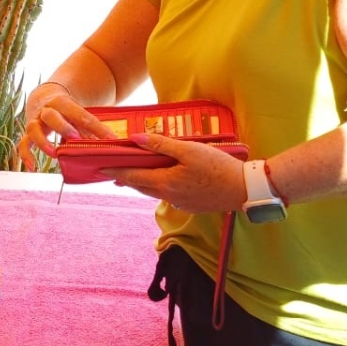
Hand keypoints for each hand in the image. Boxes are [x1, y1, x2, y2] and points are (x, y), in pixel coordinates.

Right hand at [18, 83, 114, 170]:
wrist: (43, 97)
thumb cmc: (66, 110)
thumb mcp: (77, 113)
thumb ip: (90, 128)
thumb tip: (109, 145)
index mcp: (63, 103)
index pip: (81, 115)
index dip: (96, 128)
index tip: (110, 139)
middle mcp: (46, 110)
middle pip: (51, 116)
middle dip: (63, 127)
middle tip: (75, 138)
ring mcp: (35, 121)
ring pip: (33, 129)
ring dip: (43, 142)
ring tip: (54, 154)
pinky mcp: (27, 133)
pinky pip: (23, 144)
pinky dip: (26, 155)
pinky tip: (33, 167)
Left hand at [99, 132, 246, 211]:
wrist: (246, 190)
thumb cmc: (218, 166)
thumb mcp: (188, 150)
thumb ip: (160, 144)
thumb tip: (134, 139)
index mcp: (165, 182)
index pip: (132, 178)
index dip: (116, 172)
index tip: (100, 169)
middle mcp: (169, 196)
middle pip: (141, 187)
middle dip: (126, 180)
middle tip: (112, 173)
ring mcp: (181, 203)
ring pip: (155, 192)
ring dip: (143, 184)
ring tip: (133, 176)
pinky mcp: (192, 205)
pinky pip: (169, 196)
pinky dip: (161, 187)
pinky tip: (164, 181)